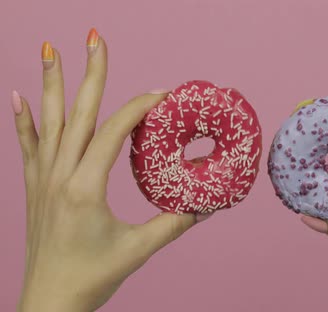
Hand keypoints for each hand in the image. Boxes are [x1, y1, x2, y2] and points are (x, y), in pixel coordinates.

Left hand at [13, 29, 210, 311]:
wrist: (49, 303)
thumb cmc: (92, 277)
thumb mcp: (138, 249)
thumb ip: (174, 223)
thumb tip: (207, 203)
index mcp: (85, 187)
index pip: (114, 132)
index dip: (138, 107)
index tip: (161, 93)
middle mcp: (59, 176)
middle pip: (79, 113)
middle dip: (90, 72)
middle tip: (94, 37)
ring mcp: (42, 179)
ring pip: (49, 121)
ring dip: (51, 83)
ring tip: (51, 49)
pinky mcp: (34, 188)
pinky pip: (27, 145)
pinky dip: (22, 119)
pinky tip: (16, 95)